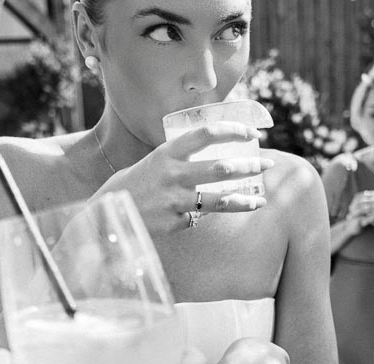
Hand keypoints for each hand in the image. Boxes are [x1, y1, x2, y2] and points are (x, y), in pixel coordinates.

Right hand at [100, 123, 273, 233]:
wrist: (106, 214)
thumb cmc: (133, 185)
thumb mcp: (153, 162)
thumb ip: (180, 159)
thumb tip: (213, 156)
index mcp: (167, 152)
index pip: (207, 133)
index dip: (234, 131)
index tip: (252, 135)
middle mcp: (173, 174)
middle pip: (222, 167)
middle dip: (250, 166)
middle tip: (267, 166)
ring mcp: (174, 200)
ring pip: (220, 199)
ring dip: (244, 199)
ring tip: (261, 200)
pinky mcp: (174, 222)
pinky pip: (199, 217)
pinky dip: (206, 215)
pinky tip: (212, 214)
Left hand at [347, 190, 373, 230]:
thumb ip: (373, 197)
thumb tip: (365, 193)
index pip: (359, 196)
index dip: (353, 202)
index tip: (350, 207)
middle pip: (358, 203)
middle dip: (352, 209)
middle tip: (349, 214)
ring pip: (361, 211)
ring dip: (354, 215)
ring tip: (350, 219)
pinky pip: (367, 217)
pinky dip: (362, 220)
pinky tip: (359, 223)